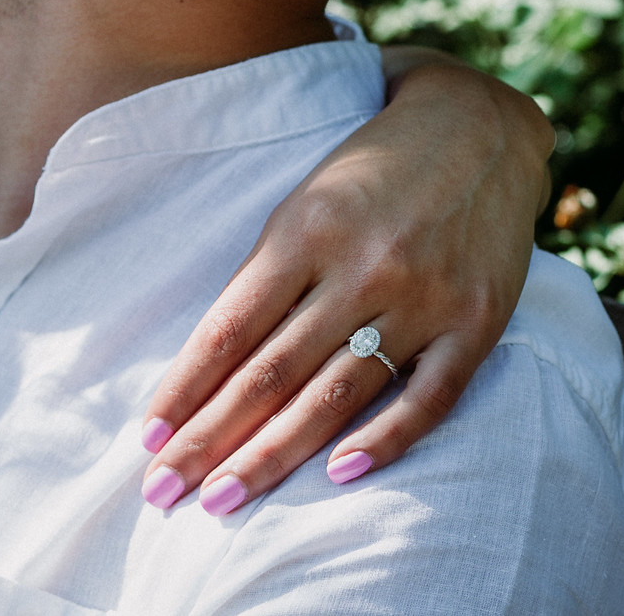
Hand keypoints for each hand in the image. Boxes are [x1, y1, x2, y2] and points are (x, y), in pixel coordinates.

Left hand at [137, 48, 550, 514]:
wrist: (477, 125)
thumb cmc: (368, 170)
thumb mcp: (304, 202)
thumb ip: (267, 276)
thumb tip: (209, 361)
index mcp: (303, 230)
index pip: (229, 329)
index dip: (185, 389)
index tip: (147, 441)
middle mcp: (360, 266)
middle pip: (271, 372)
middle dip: (212, 439)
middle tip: (165, 493)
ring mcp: (422, 296)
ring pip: (336, 394)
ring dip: (275, 454)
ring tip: (224, 500)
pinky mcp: (477, 320)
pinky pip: (428, 395)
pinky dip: (385, 441)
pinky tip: (340, 476)